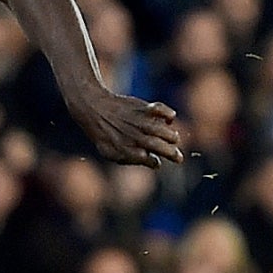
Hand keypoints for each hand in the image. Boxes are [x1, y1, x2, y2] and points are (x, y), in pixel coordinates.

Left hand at [69, 88, 183, 166]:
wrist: (94, 108)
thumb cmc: (104, 133)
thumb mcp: (110, 152)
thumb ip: (130, 159)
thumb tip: (155, 164)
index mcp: (126, 151)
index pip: (150, 161)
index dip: (154, 162)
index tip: (155, 161)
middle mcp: (136, 138)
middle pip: (163, 149)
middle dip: (173, 154)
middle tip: (178, 158)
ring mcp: (141, 123)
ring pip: (168, 133)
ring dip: (173, 137)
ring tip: (172, 138)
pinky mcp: (144, 108)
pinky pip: (164, 111)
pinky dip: (169, 115)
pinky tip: (168, 119)